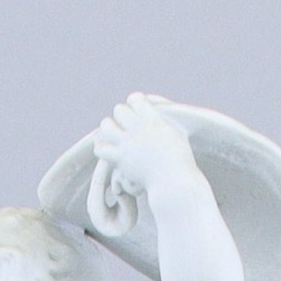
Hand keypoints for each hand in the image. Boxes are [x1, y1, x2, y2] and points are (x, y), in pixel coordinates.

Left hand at [88, 93, 196, 232]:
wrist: (174, 182)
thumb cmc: (180, 161)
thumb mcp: (176, 133)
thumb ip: (163, 120)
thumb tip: (155, 110)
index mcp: (153, 120)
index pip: (135, 98)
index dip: (134, 104)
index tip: (138, 114)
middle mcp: (139, 128)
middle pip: (119, 109)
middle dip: (121, 117)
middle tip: (126, 129)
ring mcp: (128, 144)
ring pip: (106, 125)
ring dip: (108, 130)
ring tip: (115, 138)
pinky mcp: (121, 160)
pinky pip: (100, 149)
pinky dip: (102, 149)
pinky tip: (109, 153)